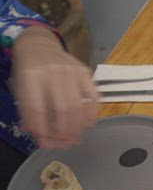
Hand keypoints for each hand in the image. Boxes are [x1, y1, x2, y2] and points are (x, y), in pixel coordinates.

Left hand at [12, 26, 97, 147]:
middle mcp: (54, 72)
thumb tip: (42, 138)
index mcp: (31, 76)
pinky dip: (92, 114)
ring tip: (76, 139)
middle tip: (65, 144)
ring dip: (79, 127)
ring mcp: (72, 71)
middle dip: (65, 131)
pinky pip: (94, 97)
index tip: (45, 143)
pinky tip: (88, 125)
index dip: (43, 129)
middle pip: (63, 109)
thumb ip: (29, 112)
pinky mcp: (86, 72)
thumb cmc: (28, 71)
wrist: (39, 45)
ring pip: (79, 105)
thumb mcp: (21, 88)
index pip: (38, 109)